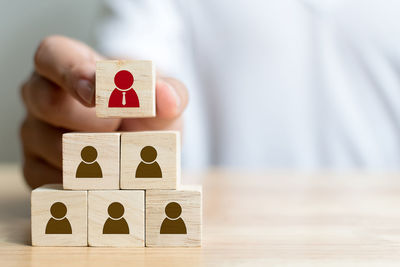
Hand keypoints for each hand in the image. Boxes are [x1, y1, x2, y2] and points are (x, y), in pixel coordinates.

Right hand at [20, 35, 187, 187]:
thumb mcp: (160, 100)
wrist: (139, 144)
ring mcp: (33, 132)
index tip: (100, 95)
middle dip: (91, 121)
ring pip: (48, 144)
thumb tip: (167, 98)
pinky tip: (105, 179)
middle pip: (47, 102)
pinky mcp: (34, 167)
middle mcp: (41, 95)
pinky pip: (49, 177)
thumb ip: (168, 94)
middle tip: (120, 130)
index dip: (73, 74)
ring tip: (119, 156)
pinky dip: (81, 181)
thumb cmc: (142, 111)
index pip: (52, 56)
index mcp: (66, 64)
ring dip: (90, 154)